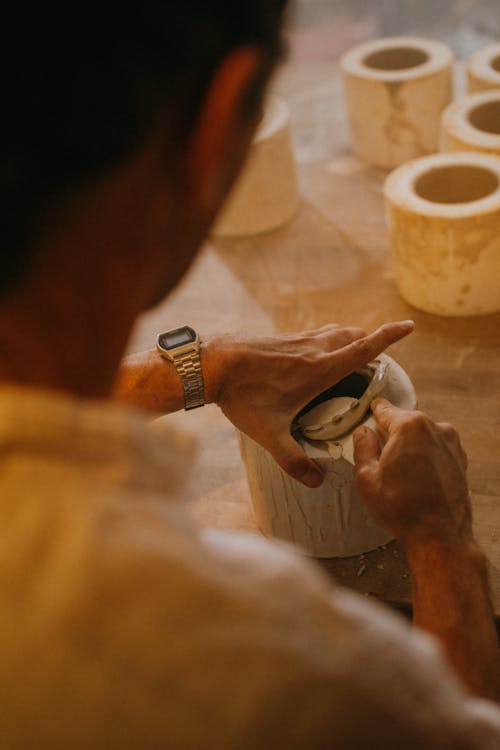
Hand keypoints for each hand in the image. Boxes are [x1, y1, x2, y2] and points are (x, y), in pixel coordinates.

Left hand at [204, 321, 413, 487]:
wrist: (211, 364)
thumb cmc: (242, 397)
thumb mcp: (268, 434)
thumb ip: (293, 460)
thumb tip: (316, 483)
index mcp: (319, 369)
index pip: (363, 348)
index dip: (389, 336)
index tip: (409, 325)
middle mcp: (314, 349)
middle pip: (354, 336)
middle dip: (372, 342)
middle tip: (381, 358)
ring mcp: (298, 340)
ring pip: (336, 332)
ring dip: (351, 338)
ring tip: (356, 354)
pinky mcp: (284, 338)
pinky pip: (317, 334)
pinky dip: (330, 340)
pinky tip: (319, 355)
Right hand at [353, 398, 470, 551]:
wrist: (439, 535)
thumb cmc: (403, 508)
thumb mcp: (367, 476)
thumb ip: (362, 446)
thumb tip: (363, 433)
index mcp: (410, 426)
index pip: (386, 409)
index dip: (373, 412)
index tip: (369, 412)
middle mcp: (435, 429)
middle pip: (405, 422)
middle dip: (391, 435)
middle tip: (378, 456)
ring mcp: (451, 445)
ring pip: (421, 437)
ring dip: (409, 447)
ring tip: (397, 473)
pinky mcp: (460, 461)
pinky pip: (435, 450)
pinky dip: (424, 459)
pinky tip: (414, 479)